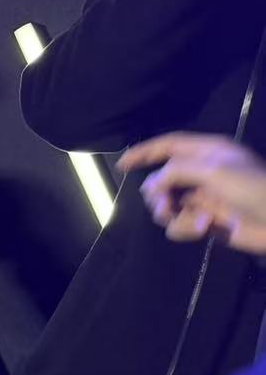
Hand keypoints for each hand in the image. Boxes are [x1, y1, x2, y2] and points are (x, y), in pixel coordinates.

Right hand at [118, 133, 265, 251]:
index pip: (169, 145)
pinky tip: (206, 228)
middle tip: (164, 206)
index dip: (144, 153)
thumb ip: (176, 172)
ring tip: (189, 220)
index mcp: (208, 152)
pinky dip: (187, 228)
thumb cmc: (253, 188)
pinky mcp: (205, 222)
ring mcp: (203, 198)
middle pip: (161, 180)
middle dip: (158, 195)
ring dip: (172, 214)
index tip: (122, 165)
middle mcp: (202, 172)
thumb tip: (151, 185)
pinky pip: (180, 225)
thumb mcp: (213, 171)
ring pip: (166, 206)